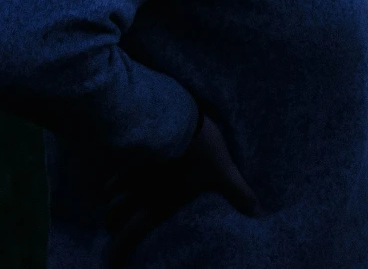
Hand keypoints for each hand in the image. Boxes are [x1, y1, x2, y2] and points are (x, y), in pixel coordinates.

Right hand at [105, 114, 256, 264]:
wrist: (176, 115)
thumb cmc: (199, 148)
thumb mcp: (222, 172)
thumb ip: (238, 193)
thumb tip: (258, 212)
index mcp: (159, 201)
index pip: (134, 231)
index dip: (120, 249)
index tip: (112, 262)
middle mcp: (140, 190)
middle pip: (114, 214)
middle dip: (111, 226)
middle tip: (111, 234)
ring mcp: (131, 170)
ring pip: (110, 192)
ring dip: (110, 201)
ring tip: (110, 206)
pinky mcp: (130, 150)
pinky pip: (115, 168)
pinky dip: (113, 177)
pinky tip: (116, 177)